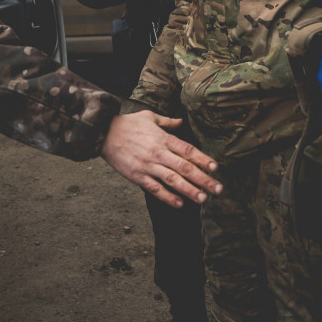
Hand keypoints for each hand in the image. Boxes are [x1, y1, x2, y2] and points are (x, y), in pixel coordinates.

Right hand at [101, 111, 221, 206]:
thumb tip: (181, 121)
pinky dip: (167, 197)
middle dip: (203, 179)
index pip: (187, 150)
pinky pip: (154, 189)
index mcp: (163, 138)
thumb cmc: (128, 124)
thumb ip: (167, 122)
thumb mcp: (149, 117)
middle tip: (217, 189)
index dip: (202, 159)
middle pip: (184, 167)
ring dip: (189, 190)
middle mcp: (158, 153)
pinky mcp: (137, 176)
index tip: (215, 168)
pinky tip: (179, 204)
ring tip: (202, 199)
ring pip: (172, 180)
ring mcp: (147, 165)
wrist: (103, 133)